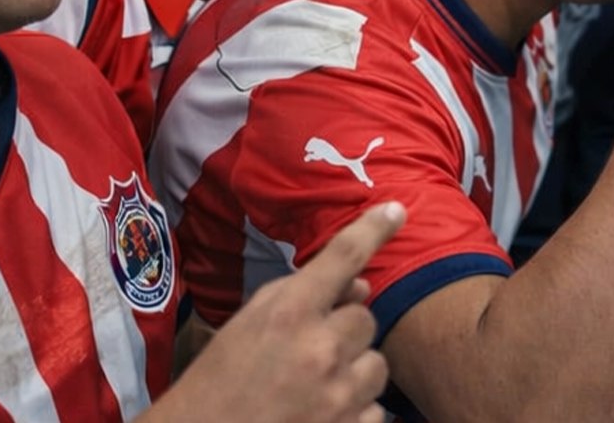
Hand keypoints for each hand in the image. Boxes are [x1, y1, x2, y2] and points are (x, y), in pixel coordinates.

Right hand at [155, 203, 402, 422]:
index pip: (342, 258)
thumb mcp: (245, 327)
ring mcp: (338, 396)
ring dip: (353, 373)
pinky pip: (376, 409)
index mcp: (287, 316)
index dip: (373, 230)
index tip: (396, 211)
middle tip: (307, 355)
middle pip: (365, 318)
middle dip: (342, 333)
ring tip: (314, 390)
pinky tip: (319, 417)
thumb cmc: (217, 384)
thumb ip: (299, 297)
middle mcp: (319, 351)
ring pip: (377, 364)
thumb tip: (361, 287)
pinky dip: (353, 413)